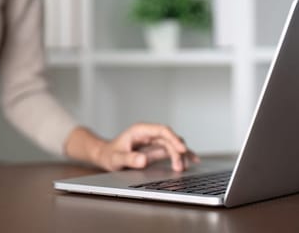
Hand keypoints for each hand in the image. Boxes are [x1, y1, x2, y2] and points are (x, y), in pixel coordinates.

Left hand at [84, 123, 198, 171]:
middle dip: (177, 152)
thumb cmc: (109, 155)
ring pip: (173, 144)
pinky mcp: (156, 149)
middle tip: (179, 168)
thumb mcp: (116, 159)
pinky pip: (172, 150)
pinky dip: (182, 155)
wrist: (106, 156)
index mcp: (140, 130)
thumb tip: (143, 160)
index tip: (181, 149)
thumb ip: (128, 159)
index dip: (174, 138)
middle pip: (169, 139)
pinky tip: (192, 160)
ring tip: (183, 168)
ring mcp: (154, 141)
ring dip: (180, 155)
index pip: (162, 130)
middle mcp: (149, 134)